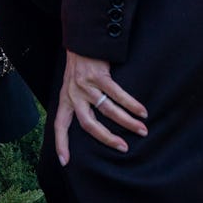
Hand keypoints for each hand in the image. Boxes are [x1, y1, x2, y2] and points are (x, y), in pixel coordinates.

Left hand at [54, 51, 147, 165]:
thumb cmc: (80, 66)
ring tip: (142, 130)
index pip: (59, 125)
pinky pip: (117, 94)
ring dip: (127, 122)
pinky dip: (131, 104)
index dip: (61, 143)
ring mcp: (85, 85)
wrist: (82, 40)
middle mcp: (73, 94)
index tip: (64, 162)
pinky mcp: (98, 75)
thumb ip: (79, 102)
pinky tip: (142, 111)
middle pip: (88, 123)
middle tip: (123, 148)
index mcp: (65, 99)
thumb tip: (92, 124)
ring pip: (107, 110)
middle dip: (106, 138)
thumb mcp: (72, 86)